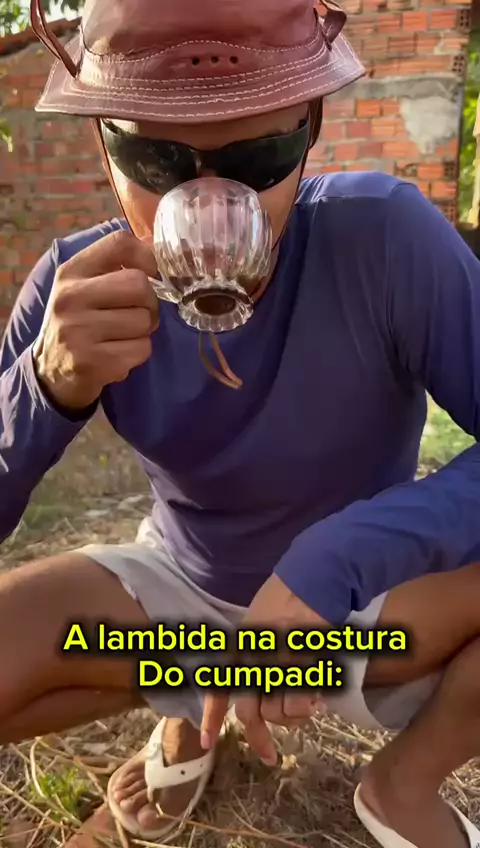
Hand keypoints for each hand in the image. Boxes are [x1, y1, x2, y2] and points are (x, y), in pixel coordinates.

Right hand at [33, 230, 158, 410]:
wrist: (49, 371)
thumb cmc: (77, 322)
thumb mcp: (83, 287)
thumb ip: (114, 266)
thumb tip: (156, 247)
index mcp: (71, 272)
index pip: (120, 243)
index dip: (147, 257)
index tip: (150, 274)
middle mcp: (70, 297)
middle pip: (139, 285)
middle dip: (149, 303)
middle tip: (139, 314)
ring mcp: (78, 331)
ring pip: (144, 321)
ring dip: (144, 332)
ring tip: (123, 337)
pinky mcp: (92, 362)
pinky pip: (141, 350)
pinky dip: (137, 354)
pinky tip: (117, 355)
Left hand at [201, 573, 329, 763]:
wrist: (312, 580)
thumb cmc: (285, 598)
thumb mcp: (254, 622)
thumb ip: (248, 654)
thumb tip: (255, 691)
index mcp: (239, 647)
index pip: (221, 687)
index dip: (212, 716)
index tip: (208, 741)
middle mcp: (254, 658)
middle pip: (251, 713)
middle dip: (261, 736)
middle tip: (270, 750)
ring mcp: (278, 664)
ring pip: (280, 713)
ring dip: (293, 717)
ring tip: (305, 706)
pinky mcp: (304, 665)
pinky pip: (303, 702)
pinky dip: (310, 707)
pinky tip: (316, 700)